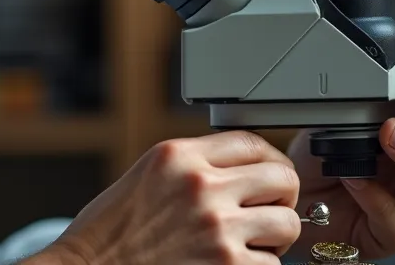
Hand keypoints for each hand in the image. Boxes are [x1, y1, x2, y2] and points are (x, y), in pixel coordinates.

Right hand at [43, 130, 301, 263]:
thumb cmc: (107, 234)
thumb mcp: (146, 177)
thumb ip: (191, 167)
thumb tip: (242, 172)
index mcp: (177, 156)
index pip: (251, 142)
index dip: (269, 162)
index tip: (269, 178)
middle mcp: (199, 185)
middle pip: (282, 177)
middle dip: (280, 198)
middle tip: (267, 213)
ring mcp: (216, 226)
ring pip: (287, 223)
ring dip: (275, 238)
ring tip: (251, 245)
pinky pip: (273, 264)